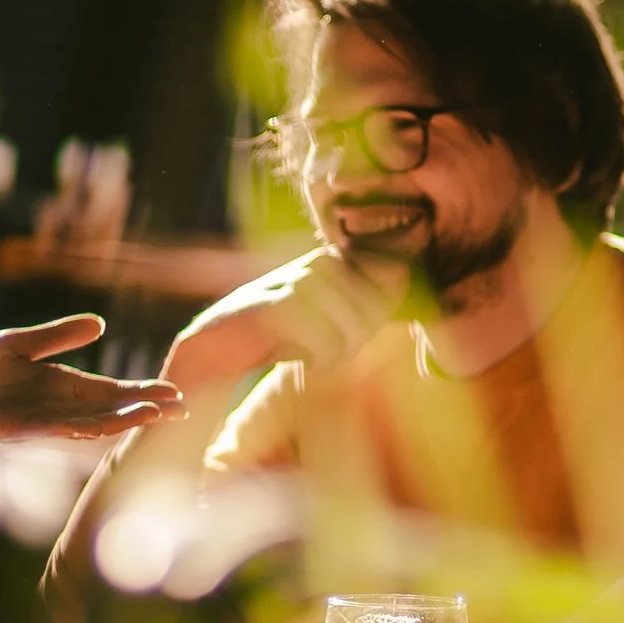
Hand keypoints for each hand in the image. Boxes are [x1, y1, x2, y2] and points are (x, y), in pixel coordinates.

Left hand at [0, 315, 182, 441]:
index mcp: (57, 386)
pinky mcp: (15, 429)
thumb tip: (100, 324)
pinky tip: (106, 424)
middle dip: (144, 408)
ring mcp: (38, 421)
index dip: (141, 392)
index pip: (109, 391)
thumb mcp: (16, 346)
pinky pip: (57, 427)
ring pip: (90, 422)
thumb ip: (55, 337)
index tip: (176, 392)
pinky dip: (84, 425)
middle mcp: (54, 407)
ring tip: (156, 416)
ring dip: (123, 420)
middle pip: (109, 409)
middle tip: (184, 408)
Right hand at [163, 246, 410, 388]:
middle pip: (377, 306)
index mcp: (333, 258)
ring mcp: (298, 280)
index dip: (382, 312)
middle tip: (331, 352)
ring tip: (317, 359)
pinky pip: (329, 342)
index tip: (354, 332)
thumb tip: (406, 279)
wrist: (217, 349)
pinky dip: (323, 363)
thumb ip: (365, 302)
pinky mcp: (279, 305)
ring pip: (355, 327)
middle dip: (361, 339)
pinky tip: (305, 364)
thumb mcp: (328, 318)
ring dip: (340, 355)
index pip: (395, 274)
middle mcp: (319, 262)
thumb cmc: (279, 337)